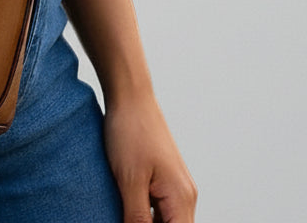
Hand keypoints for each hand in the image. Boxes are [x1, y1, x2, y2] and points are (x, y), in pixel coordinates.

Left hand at [103, 93, 196, 222]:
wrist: (130, 97)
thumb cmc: (130, 132)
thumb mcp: (129, 180)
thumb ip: (137, 217)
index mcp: (181, 199)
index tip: (131, 221)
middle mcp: (185, 196)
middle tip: (123, 213)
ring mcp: (176, 186)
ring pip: (165, 220)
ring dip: (145, 221)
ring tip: (122, 208)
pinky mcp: (164, 178)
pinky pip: (158, 207)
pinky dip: (145, 213)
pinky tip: (125, 207)